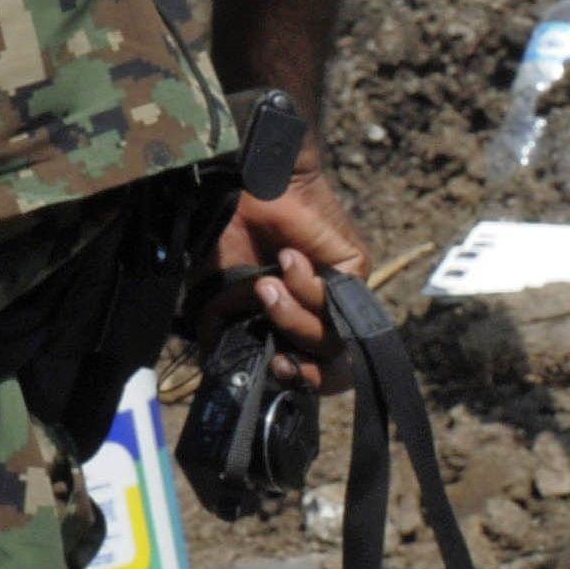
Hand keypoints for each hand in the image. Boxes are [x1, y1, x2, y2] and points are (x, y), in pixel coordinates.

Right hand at [217, 158, 370, 393]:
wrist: (244, 190)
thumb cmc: (226, 233)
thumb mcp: (216, 290)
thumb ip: (222, 326)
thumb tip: (222, 360)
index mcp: (284, 320)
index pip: (305, 367)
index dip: (295, 378)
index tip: (273, 368)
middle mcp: (314, 313)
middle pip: (332, 365)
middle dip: (308, 370)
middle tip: (281, 359)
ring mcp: (337, 295)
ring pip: (332, 338)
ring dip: (292, 317)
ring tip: (265, 287)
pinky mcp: (353, 271)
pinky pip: (338, 302)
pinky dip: (307, 286)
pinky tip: (288, 259)